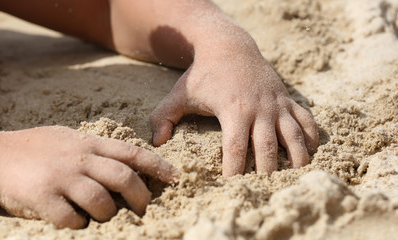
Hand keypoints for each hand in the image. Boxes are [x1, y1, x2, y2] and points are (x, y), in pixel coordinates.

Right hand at [0, 126, 177, 228]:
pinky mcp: (42, 198)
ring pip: (101, 201)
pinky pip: (72, 219)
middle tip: (144, 208)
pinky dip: (80, 225)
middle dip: (141, 196)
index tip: (176, 178)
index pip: (132, 153)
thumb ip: (97, 150)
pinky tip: (76, 221)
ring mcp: (60, 178)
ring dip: (109, 214)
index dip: (158, 165)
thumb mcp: (70, 139)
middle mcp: (79, 159)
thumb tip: (127, 165)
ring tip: (105, 216)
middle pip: (123, 178)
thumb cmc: (37, 147)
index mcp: (89, 144)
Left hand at [150, 39, 318, 175]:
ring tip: (296, 178)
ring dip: (297, 159)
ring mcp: (276, 103)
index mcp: (234, 111)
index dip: (234, 172)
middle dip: (267, 173)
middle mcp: (260, 109)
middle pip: (268, 149)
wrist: (229, 45)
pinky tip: (310, 150)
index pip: (236, 150)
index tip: (231, 190)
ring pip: (294, 136)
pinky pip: (305, 118)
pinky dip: (311, 135)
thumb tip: (156, 142)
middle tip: (264, 193)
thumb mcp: (179, 93)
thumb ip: (163, 116)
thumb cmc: (203, 73)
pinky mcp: (286, 98)